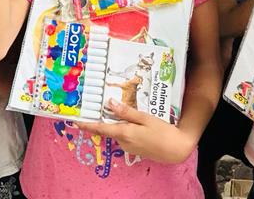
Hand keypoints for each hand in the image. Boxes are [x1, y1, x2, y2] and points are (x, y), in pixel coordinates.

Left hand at [76, 99, 195, 163]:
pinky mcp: (135, 150)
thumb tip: (109, 103)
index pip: (100, 128)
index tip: (75, 121)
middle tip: (98, 107)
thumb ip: (126, 112)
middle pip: (108, 129)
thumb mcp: (145, 118)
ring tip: (119, 111)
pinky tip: (133, 123)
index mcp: (124, 133)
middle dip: (103, 120)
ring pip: (117, 133)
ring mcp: (129, 147)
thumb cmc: (163, 131)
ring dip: (116, 124)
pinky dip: (124, 129)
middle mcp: (123, 142)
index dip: (87, 124)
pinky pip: (125, 137)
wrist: (177, 149)